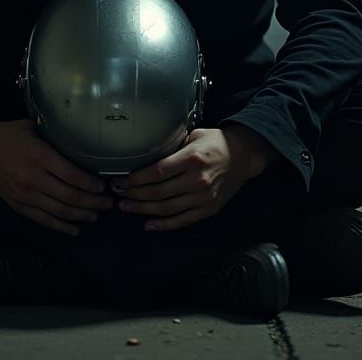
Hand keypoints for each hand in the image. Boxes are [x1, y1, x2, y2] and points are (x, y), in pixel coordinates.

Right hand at [0, 119, 113, 235]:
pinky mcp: (18, 205)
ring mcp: (25, 195)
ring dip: (81, 216)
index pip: (73, 176)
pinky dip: (61, 227)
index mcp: (40, 156)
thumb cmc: (8, 134)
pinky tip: (75, 229)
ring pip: (60, 211)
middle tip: (108, 204)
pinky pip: (43, 220)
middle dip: (93, 203)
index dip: (91, 185)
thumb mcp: (33, 128)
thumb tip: (79, 139)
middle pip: (70, 197)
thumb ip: (54, 136)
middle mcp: (34, 179)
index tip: (104, 187)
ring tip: (96, 215)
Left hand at [111, 126, 264, 231]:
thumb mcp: (194, 136)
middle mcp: (198, 180)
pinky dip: (163, 225)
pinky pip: (182, 221)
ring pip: (166, 209)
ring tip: (127, 206)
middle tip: (118, 194)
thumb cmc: (216, 143)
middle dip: (134, 195)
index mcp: (192, 159)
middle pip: (158, 193)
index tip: (122, 180)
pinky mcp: (208, 210)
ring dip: (143, 210)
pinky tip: (148, 224)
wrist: (243, 156)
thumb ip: (173, 145)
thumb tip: (146, 152)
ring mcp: (204, 198)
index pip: (157, 172)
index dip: (136, 179)